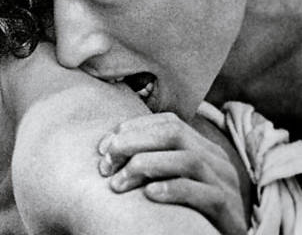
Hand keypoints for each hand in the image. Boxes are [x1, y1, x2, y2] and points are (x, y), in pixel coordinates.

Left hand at [97, 112, 246, 234]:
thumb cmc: (189, 210)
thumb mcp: (172, 178)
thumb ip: (152, 161)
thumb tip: (108, 149)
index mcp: (203, 147)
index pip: (168, 122)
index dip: (132, 129)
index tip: (104, 148)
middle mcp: (216, 159)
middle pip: (174, 133)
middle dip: (133, 143)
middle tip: (106, 164)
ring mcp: (224, 183)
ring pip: (187, 159)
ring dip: (146, 166)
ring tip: (118, 183)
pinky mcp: (228, 209)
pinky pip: (202, 193)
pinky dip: (172, 190)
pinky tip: (148, 195)